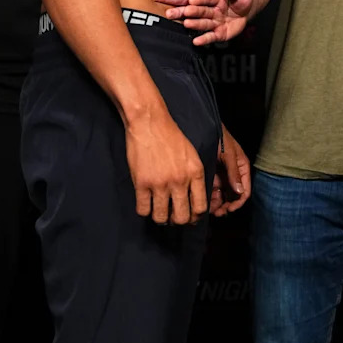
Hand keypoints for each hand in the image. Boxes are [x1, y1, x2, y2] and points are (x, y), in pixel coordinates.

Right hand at [126, 110, 207, 224]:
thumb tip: (193, 198)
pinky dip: (144, 210)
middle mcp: (180, 181)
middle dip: (177, 220)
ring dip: (160, 218)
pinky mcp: (142, 183)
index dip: (195, 217)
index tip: (189, 216)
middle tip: (172, 216)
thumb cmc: (171, 136)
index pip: (200, 207)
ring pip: (161, 217)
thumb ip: (194, 176)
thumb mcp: (192, 154)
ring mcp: (160, 184)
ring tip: (158, 211)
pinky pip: (143, 210)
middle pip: (182, 217)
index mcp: (195, 173)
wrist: (149, 122)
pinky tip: (145, 203)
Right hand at [165, 0, 253, 45]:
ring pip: (204, 23)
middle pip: (202, 11)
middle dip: (194, 11)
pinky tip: (196, 42)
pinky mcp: (219, 34)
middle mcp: (212, 10)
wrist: (247, 10)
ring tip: (187, 24)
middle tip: (186, 12)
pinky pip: (211, 37)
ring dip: (196, 24)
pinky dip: (204, 39)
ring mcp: (215, 22)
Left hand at [211, 125, 251, 215]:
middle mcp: (234, 175)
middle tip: (217, 212)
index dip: (238, 202)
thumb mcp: (228, 154)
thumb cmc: (219, 138)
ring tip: (210, 208)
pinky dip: (211, 198)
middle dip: (226, 206)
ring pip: (223, 196)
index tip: (229, 209)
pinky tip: (205, 202)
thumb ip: (233, 172)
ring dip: (218, 204)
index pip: (245, 191)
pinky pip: (214, 192)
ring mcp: (223, 176)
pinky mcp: (213, 177)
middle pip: (234, 197)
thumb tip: (240, 192)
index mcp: (242, 169)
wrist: (203, 129)